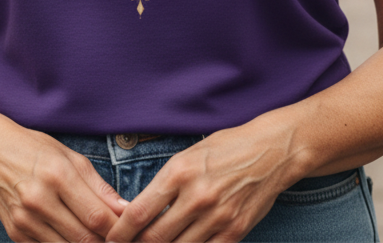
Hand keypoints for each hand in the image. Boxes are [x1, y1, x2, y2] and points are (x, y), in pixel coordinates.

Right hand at [0, 124, 128, 241]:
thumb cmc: (35, 149)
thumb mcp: (70, 157)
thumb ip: (99, 186)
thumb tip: (125, 210)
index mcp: (58, 176)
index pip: (97, 217)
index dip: (118, 229)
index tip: (132, 230)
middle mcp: (39, 201)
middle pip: (83, 239)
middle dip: (105, 242)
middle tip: (120, 239)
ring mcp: (24, 221)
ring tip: (98, 237)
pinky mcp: (16, 234)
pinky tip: (73, 236)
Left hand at [105, 118, 298, 241]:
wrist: (271, 151)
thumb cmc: (225, 148)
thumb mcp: (188, 156)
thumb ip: (164, 184)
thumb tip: (139, 214)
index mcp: (179, 172)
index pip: (138, 213)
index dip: (120, 233)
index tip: (111, 240)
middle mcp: (196, 196)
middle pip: (154, 238)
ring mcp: (217, 217)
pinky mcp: (235, 232)